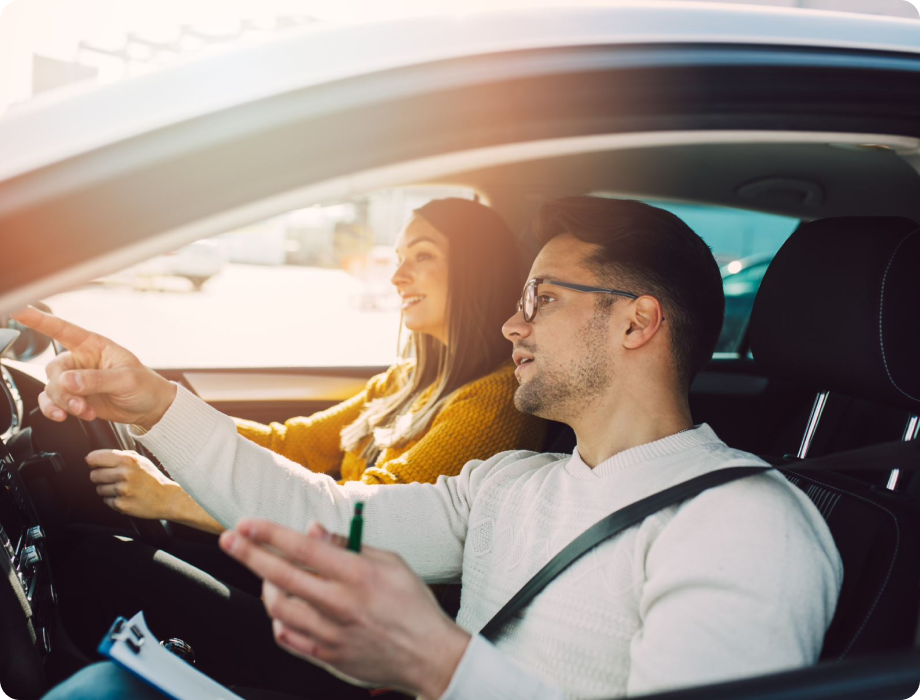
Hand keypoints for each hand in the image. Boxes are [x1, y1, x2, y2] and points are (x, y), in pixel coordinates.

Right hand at [10, 306, 175, 428]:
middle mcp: (80, 360)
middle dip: (62, 390)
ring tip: (83, 411)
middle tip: (80, 403)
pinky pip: (52, 402)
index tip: (19, 310)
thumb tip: (68, 381)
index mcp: (93, 346)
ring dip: (62, 403)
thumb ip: (97, 379)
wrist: (150, 408)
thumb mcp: (126, 379)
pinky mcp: (74, 398)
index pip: (62, 329)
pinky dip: (56, 410)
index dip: (39, 319)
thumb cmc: (143, 385)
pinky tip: (71, 416)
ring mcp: (75, 380)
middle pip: (54, 370)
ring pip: (51, 388)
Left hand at [86, 449, 180, 519]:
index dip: (93, 461)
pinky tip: (127, 497)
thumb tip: (92, 458)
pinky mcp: (121, 504)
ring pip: (99, 489)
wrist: (168, 498)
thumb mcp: (140, 460)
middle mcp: (124, 474)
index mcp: (128, 460)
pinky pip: (106, 500)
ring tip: (124, 488)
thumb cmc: (152, 478)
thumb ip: (119, 456)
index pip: (94, 458)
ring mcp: (122, 490)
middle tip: (114, 479)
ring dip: (108, 489)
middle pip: (94, 475)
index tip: (95, 464)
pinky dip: (114, 500)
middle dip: (101, 477)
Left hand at [220, 519, 470, 698]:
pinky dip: (277, 617)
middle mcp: (340, 604)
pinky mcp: (326, 657)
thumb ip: (349, 546)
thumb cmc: (412, 605)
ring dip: (265, 585)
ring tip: (266, 574)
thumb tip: (313, 531)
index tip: (247, 523)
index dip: (269, 533)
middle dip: (248, 554)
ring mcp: (330, 634)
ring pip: (278, 607)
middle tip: (229, 540)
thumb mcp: (391, 562)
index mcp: (358, 575)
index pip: (303, 548)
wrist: (428, 656)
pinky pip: (286, 636)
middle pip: (281, 576)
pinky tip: (282, 606)